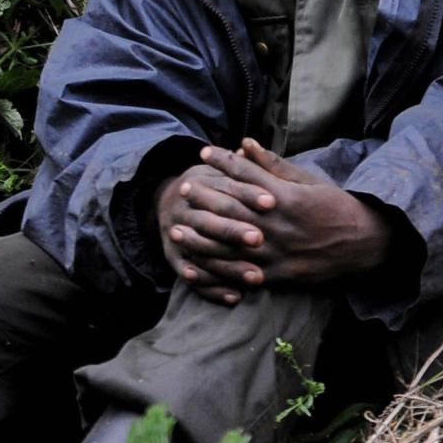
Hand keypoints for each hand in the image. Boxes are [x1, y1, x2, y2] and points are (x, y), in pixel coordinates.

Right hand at [154, 161, 277, 305]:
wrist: (169, 200)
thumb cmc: (211, 183)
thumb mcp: (221, 170)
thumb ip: (240, 164)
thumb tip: (248, 145)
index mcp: (201, 184)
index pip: (227, 188)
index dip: (249, 193)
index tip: (273, 201)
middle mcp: (186, 210)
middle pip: (212, 222)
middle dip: (236, 231)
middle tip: (261, 240)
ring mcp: (176, 235)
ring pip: (203, 253)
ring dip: (230, 268)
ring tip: (257, 278)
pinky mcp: (173, 258)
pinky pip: (192, 277)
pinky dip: (212, 289)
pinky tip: (234, 298)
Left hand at [187, 139, 397, 288]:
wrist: (365, 244)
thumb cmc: (337, 207)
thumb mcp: (310, 181)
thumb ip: (274, 165)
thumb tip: (246, 144)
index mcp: (284, 197)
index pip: (245, 173)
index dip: (222, 161)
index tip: (203, 153)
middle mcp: (275, 224)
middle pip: (229, 207)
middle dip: (203, 196)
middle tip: (184, 187)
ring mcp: (274, 252)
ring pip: (226, 244)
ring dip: (199, 237)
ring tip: (178, 228)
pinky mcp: (275, 275)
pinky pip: (238, 275)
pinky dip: (215, 272)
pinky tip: (196, 267)